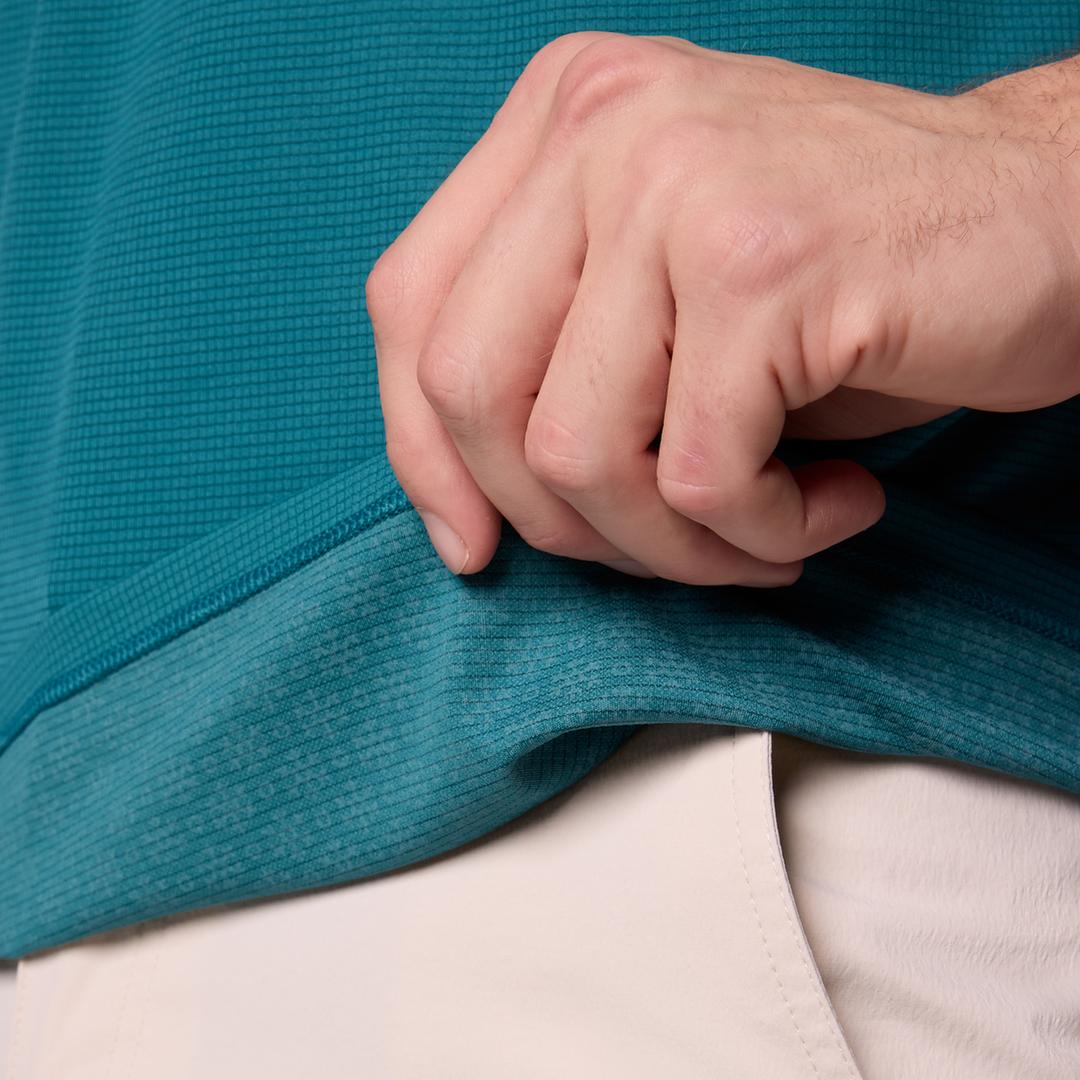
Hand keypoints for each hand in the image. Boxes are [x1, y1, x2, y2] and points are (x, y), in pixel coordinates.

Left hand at [367, 32, 1079, 583]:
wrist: (1052, 219)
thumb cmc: (847, 280)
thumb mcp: (664, 289)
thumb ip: (553, 356)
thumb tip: (467, 511)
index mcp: (557, 119)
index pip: (410, 306)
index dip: (423, 453)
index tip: (476, 546)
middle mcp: (601, 128)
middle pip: (468, 390)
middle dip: (562, 521)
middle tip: (669, 540)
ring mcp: (679, 185)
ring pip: (577, 456)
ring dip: (672, 546)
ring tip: (761, 528)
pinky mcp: (764, 265)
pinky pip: (698, 478)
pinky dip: (761, 534)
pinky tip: (831, 505)